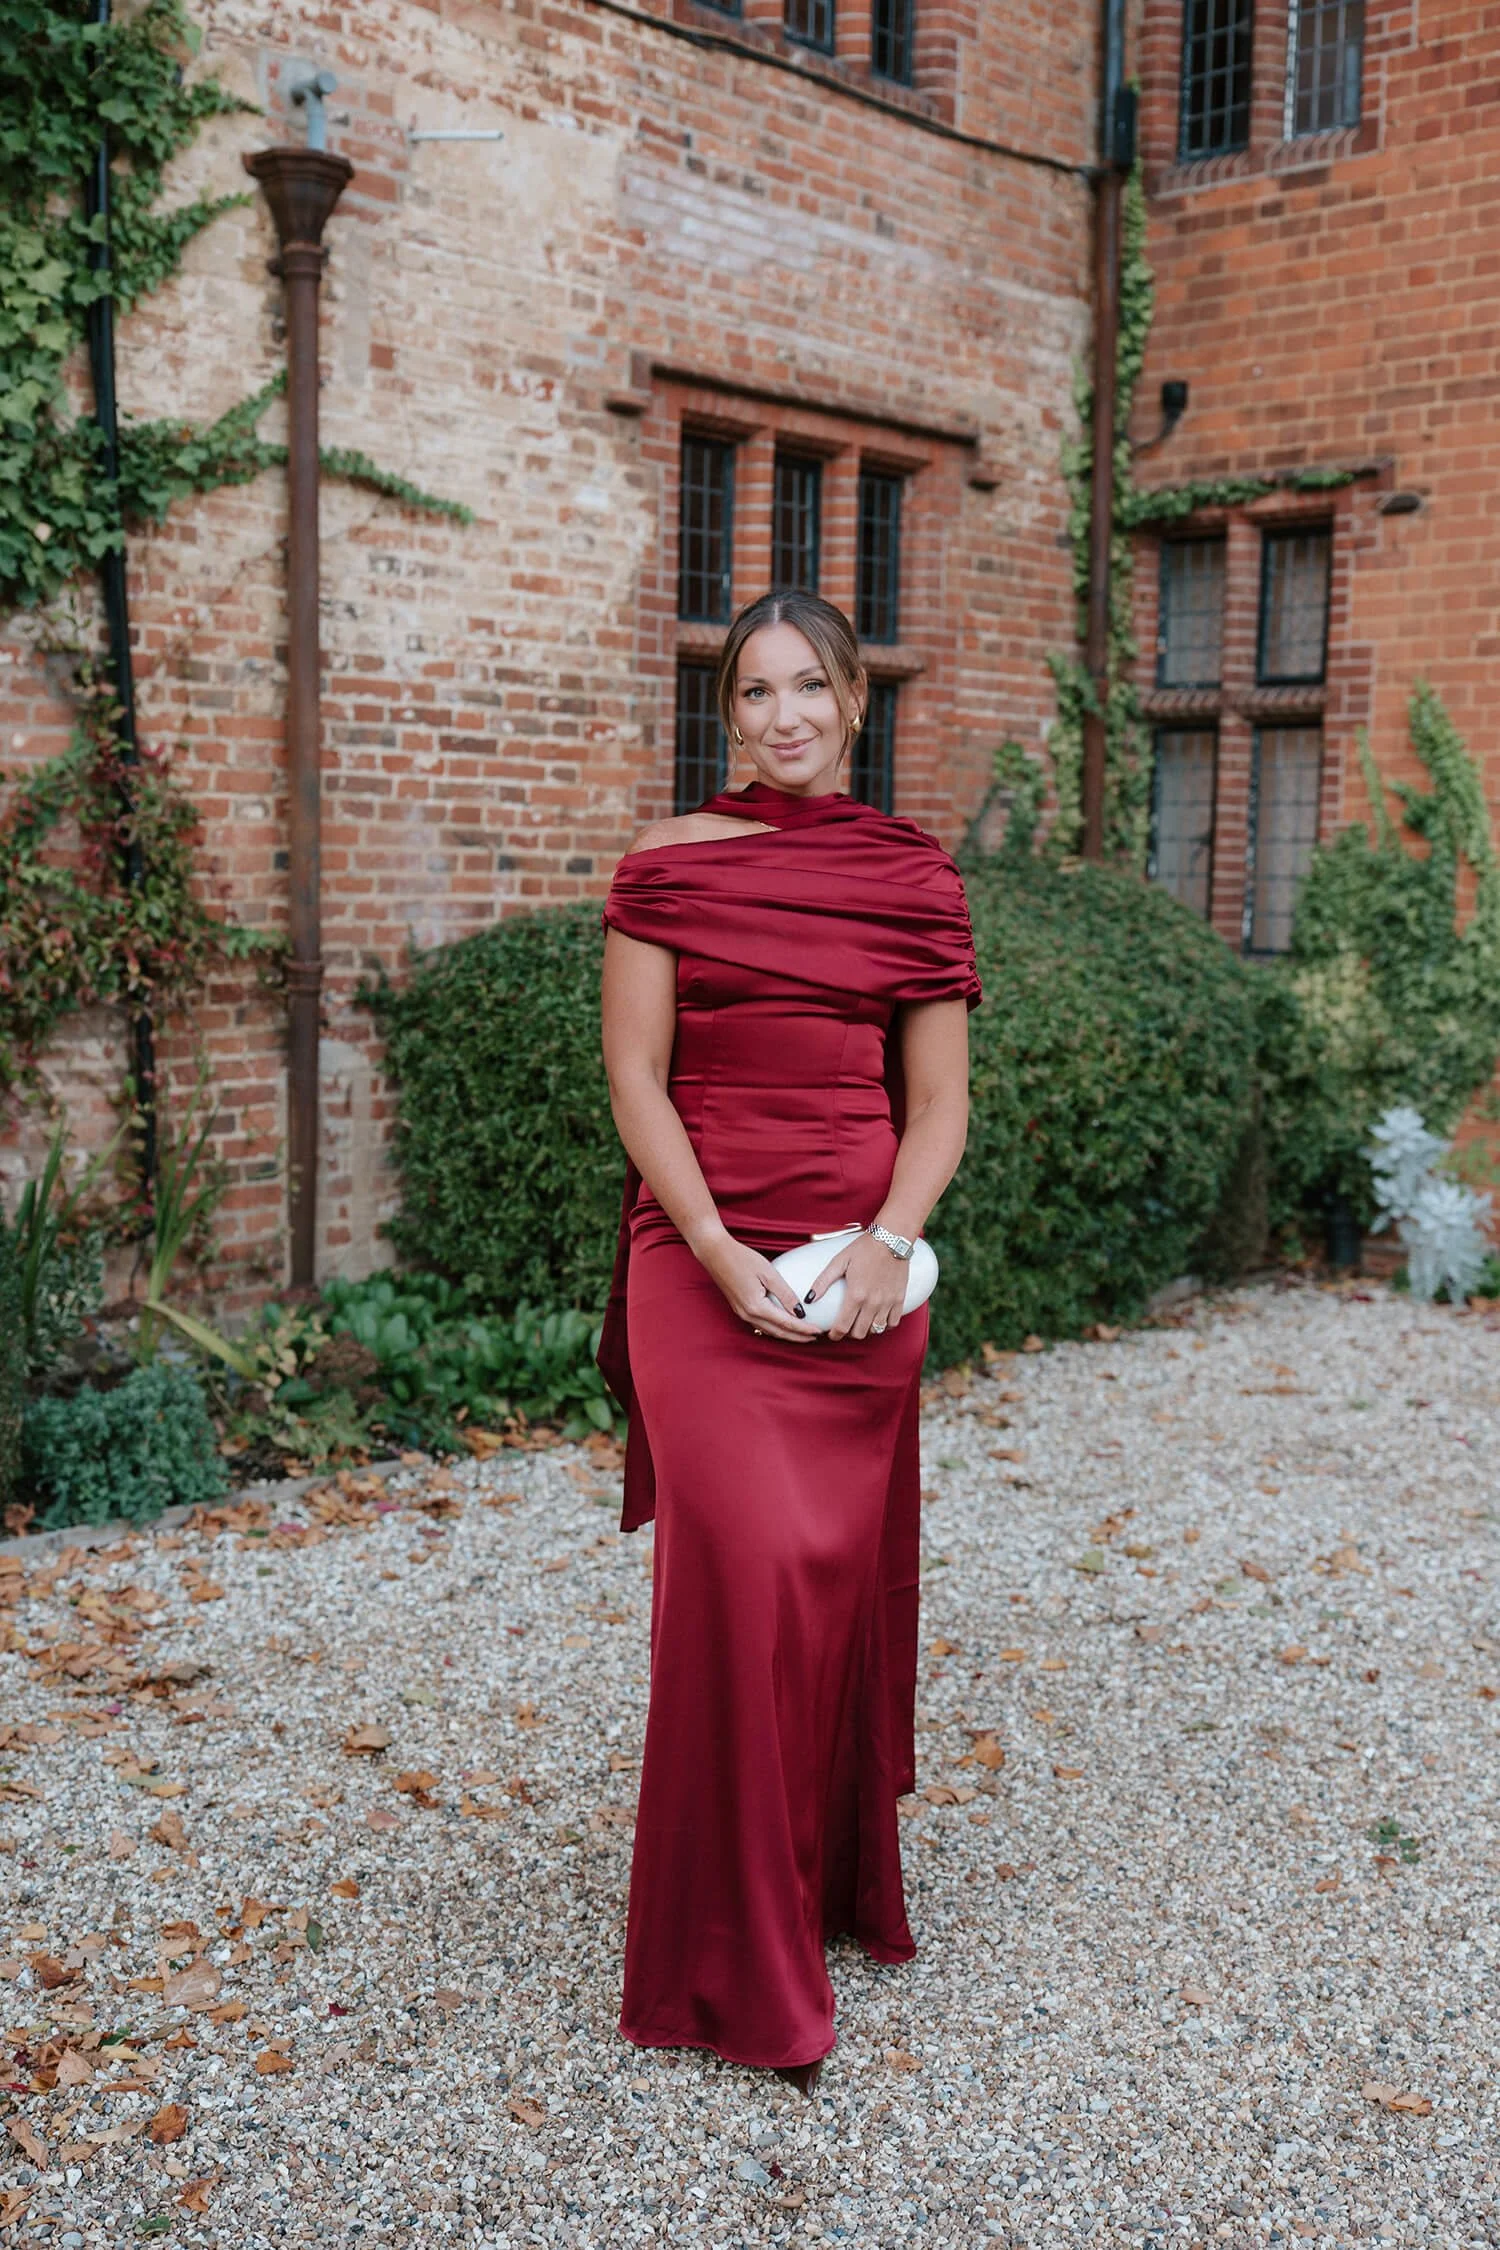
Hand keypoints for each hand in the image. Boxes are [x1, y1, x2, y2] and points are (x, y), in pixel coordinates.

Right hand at [698, 1232, 819, 1342]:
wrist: (715, 1253)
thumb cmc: (741, 1258)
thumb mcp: (768, 1273)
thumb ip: (785, 1294)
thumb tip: (800, 1311)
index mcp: (756, 1306)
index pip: (786, 1323)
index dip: (804, 1329)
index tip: (819, 1331)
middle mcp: (748, 1315)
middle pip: (778, 1332)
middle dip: (797, 1337)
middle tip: (815, 1338)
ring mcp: (742, 1314)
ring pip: (769, 1330)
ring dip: (787, 1334)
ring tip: (803, 1334)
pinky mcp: (739, 1309)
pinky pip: (761, 1325)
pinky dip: (775, 1328)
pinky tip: (783, 1326)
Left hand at [804, 1230, 907, 1340]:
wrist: (891, 1239)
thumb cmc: (863, 1248)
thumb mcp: (839, 1261)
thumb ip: (823, 1281)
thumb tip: (809, 1299)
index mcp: (856, 1295)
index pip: (842, 1327)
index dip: (834, 1335)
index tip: (831, 1334)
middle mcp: (872, 1302)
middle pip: (859, 1333)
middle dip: (848, 1334)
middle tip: (844, 1326)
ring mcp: (888, 1302)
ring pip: (875, 1331)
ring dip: (865, 1330)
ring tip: (860, 1322)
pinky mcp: (900, 1299)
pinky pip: (892, 1323)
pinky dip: (883, 1325)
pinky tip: (877, 1319)